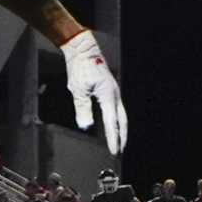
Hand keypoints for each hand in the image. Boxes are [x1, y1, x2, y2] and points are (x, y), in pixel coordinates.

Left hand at [60, 30, 128, 154]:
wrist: (84, 50)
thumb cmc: (81, 68)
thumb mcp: (78, 90)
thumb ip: (83, 109)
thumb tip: (86, 127)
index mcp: (108, 96)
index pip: (112, 123)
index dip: (114, 139)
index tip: (115, 151)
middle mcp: (114, 95)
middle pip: (122, 121)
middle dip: (122, 136)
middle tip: (120, 150)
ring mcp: (113, 92)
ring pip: (120, 114)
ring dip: (120, 129)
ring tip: (119, 140)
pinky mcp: (109, 90)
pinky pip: (115, 108)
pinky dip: (115, 119)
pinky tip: (111, 125)